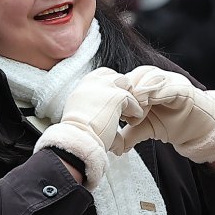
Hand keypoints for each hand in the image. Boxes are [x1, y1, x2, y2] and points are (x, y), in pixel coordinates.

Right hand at [34, 67, 140, 189]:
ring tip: (129, 114)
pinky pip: (134, 100)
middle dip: (123, 90)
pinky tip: (133, 122)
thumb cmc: (78, 134)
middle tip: (123, 108)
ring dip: (130, 97)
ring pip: (127, 84)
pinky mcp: (118, 96)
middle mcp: (93, 82)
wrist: (78, 139)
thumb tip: (107, 127)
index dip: (112, 87)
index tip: (114, 102)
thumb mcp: (84, 117)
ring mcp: (106, 87)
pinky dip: (136, 111)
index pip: (103, 75)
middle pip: (117, 77)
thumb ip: (96, 112)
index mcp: (83, 85)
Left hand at [114, 65, 214, 164]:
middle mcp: (156, 78)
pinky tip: (149, 105)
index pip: (125, 81)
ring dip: (140, 94)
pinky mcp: (184, 88)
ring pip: (148, 78)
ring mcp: (170, 81)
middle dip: (126, 94)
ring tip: (136, 113)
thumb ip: (130, 134)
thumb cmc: (173, 123)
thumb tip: (113, 146)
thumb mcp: (147, 128)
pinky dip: (157, 93)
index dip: (118, 94)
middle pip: (134, 77)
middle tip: (123, 114)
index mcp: (144, 84)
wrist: (199, 128)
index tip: (113, 112)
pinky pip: (168, 86)